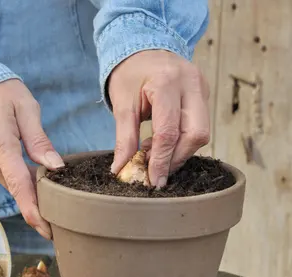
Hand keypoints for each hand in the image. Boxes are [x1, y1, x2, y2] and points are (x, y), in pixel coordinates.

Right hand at [0, 79, 63, 239]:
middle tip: (64, 215)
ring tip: (55, 195)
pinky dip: (20, 180)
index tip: (47, 230)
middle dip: (39, 203)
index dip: (34, 211)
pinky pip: (5, 177)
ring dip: (31, 190)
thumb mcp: (25, 106)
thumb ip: (39, 139)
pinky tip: (36, 179)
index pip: (19, 185)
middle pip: (18, 189)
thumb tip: (56, 167)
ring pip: (12, 185)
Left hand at [107, 50, 209, 187]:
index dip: (162, 160)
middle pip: (196, 134)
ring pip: (201, 133)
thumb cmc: (129, 73)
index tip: (153, 181)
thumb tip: (121, 168)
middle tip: (155, 171)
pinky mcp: (204, 95)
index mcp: (167, 82)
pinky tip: (162, 145)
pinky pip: (199, 126)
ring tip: (153, 155)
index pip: (169, 131)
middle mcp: (191, 84)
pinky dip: (181, 141)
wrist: (143, 48)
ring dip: (178, 152)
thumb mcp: (121, 104)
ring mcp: (202, 89)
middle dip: (176, 158)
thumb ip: (124, 138)